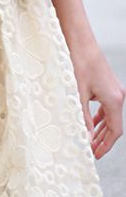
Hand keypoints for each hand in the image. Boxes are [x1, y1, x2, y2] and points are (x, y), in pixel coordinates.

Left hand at [70, 41, 124, 159]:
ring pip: (110, 116)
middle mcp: (118, 95)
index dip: (106, 145)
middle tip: (91, 151)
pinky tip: (90, 122)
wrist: (80, 40)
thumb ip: (82, 117)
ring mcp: (114, 89)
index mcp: (114, 100)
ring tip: (90, 140)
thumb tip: (86, 137)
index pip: (115, 130)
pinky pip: (106, 106)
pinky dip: (99, 117)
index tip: (95, 155)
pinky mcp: (107, 84)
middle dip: (103, 139)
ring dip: (101, 129)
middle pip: (114, 125)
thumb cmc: (78, 64)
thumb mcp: (77, 94)